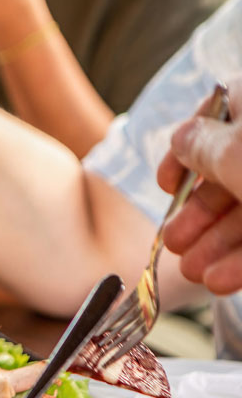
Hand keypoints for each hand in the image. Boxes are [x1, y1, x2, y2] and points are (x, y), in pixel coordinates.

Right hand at [159, 83, 241, 293]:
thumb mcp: (233, 151)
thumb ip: (199, 147)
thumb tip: (181, 139)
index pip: (217, 116)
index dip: (184, 152)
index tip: (164, 184)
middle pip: (230, 174)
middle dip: (196, 216)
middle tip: (171, 243)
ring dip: (216, 245)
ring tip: (193, 272)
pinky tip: (220, 282)